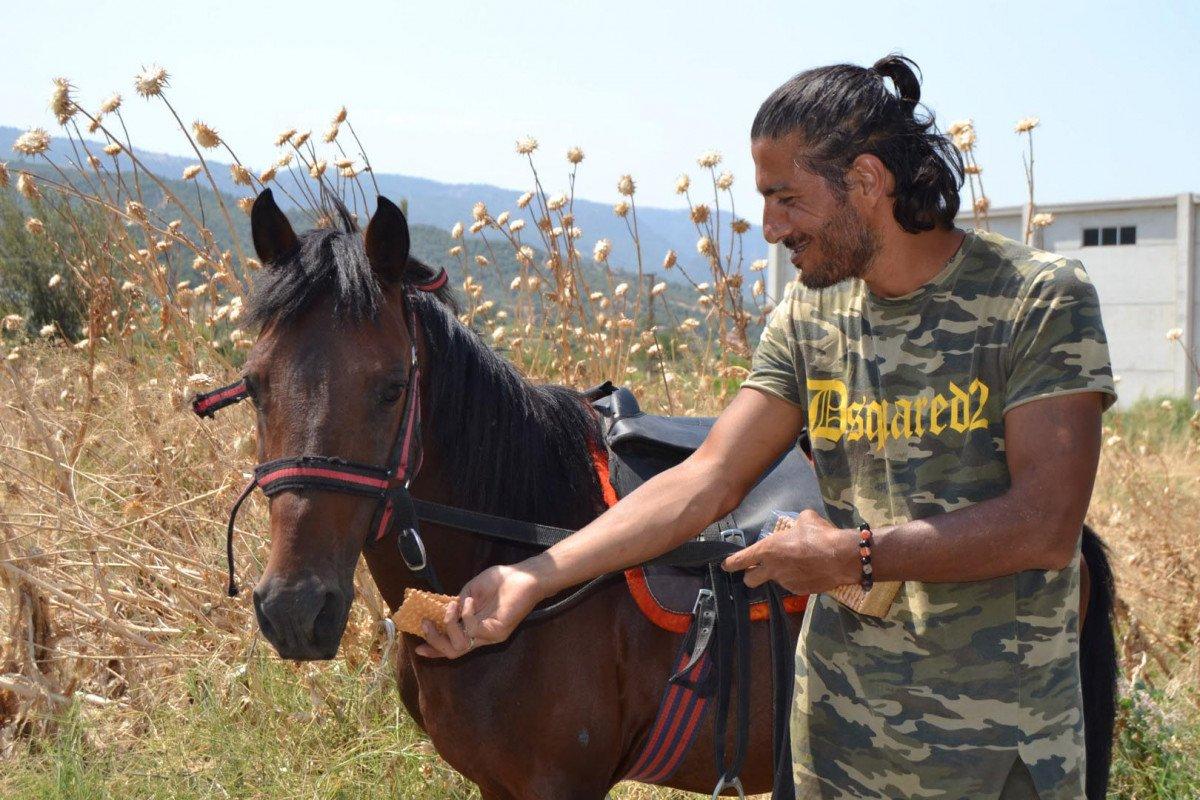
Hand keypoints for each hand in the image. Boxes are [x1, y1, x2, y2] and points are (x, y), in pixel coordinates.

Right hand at [413, 562, 545, 658]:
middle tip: (426, 624)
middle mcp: (482, 636)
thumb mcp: (470, 591)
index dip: (435, 649)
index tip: (418, 649)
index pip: (453, 644)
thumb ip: (457, 604)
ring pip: (459, 646)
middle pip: (453, 652)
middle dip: (435, 641)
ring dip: (448, 625)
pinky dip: (465, 614)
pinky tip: (471, 601)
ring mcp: (490, 636)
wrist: (524, 576)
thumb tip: (440, 612)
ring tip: (452, 607)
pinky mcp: (497, 632)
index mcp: (475, 628)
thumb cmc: (500, 581)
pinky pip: (472, 630)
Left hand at [720, 509, 855, 594]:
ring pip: (774, 581)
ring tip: (795, 565)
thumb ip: (795, 523)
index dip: (731, 563)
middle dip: (750, 576)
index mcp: (767, 550)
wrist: (841, 557)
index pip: (740, 560)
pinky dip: (796, 579)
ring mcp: (785, 582)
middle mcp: (772, 569)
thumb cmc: (820, 535)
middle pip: (749, 580)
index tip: (726, 565)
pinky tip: (808, 571)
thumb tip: (798, 524)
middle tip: (756, 570)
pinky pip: (792, 585)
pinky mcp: (799, 591)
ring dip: (779, 575)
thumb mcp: (805, 519)